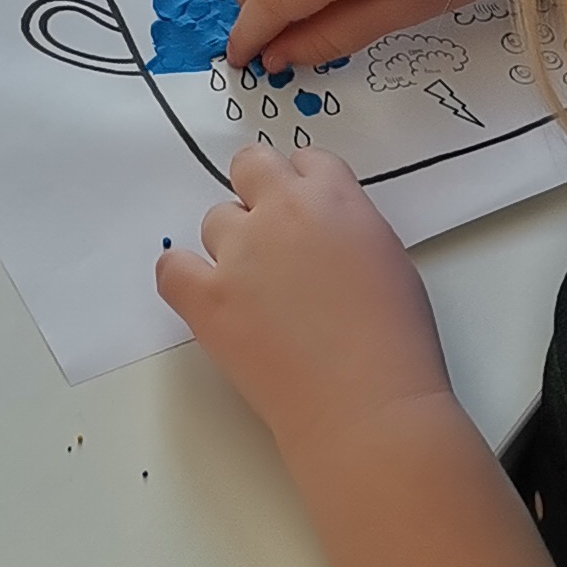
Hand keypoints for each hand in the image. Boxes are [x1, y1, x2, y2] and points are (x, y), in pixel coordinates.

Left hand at [158, 139, 451, 462]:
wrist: (367, 405)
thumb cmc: (394, 343)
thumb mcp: (389, 259)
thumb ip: (350, 227)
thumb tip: (323, 235)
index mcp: (334, 198)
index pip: (305, 161)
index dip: (304, 186)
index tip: (305, 211)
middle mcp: (280, 212)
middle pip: (250, 167)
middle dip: (258, 192)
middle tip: (273, 235)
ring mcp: (238, 253)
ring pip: (215, 220)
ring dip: (231, 243)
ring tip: (257, 289)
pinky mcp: (207, 298)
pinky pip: (172, 267)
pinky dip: (183, 277)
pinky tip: (204, 295)